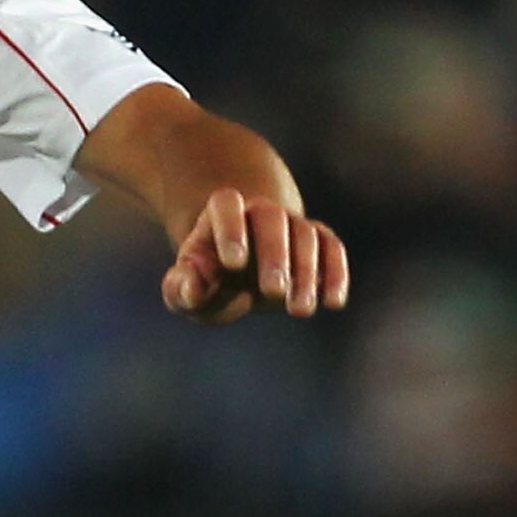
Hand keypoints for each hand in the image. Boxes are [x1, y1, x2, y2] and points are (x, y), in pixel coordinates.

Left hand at [163, 189, 349, 324]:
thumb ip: (181, 289)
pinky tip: (333, 303)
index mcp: (220, 215)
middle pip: (271, 219)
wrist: (238, 275)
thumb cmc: (207, 283)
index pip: (226, 205)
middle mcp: (259, 212)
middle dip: (274, 254)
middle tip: (273, 292)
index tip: (233, 263)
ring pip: (305, 235)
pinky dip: (335, 274)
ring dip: (305, 273)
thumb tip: (192, 286)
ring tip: (298, 311)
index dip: (230, 230)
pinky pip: (331, 248)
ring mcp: (291, 225)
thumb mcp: (185, 291)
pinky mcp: (318, 243)